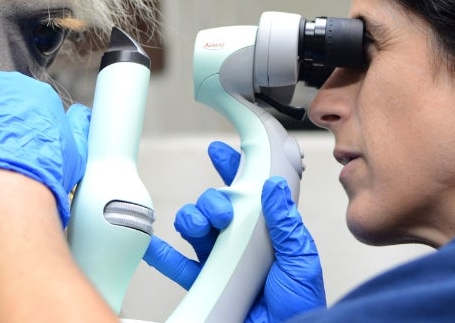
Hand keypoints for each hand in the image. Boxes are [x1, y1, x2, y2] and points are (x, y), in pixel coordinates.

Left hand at [0, 68, 89, 230]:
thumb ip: (79, 128)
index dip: (16, 125)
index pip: (28, 104)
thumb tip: (82, 116)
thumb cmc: (42, 172)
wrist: (9, 182)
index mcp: (45, 97)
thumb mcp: (76, 152)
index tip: (10, 142)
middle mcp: (18, 85)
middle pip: (2, 98)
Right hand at [142, 141, 325, 321]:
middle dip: (212, 200)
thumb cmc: (300, 302)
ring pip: (196, 230)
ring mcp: (223, 262)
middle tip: (221, 211)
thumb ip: (286, 224)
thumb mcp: (301, 259)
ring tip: (198, 225)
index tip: (220, 152)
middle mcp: (242, 243)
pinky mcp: (207, 282)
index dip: (233, 171)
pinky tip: (152, 245)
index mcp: (268, 232)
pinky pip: (179, 266)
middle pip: (216, 208)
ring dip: (191, 219)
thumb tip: (274, 188)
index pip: (248, 194)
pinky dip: (162, 254)